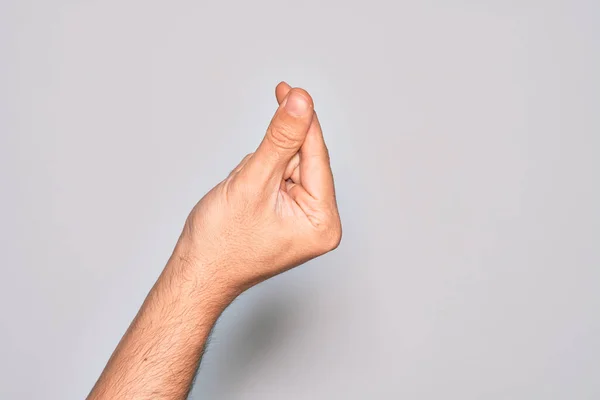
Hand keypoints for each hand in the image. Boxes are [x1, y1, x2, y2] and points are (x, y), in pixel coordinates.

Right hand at [176, 82, 340, 296]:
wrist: (197, 273)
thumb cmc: (222, 242)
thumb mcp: (253, 182)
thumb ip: (280, 138)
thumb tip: (301, 103)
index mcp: (323, 222)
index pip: (317, 157)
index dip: (302, 122)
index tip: (291, 90)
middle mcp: (320, 222)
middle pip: (304, 162)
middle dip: (272, 156)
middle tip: (248, 170)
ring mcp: (303, 220)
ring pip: (286, 168)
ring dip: (260, 168)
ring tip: (240, 196)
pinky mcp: (287, 216)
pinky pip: (277, 180)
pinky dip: (257, 178)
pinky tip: (242, 197)